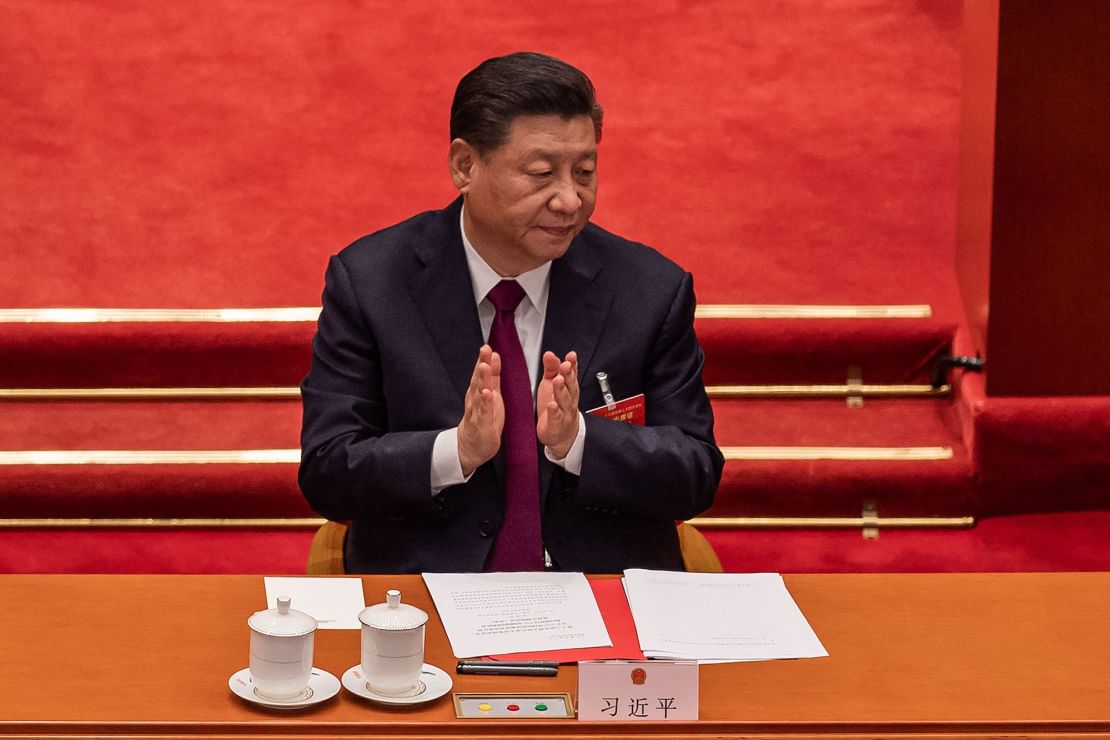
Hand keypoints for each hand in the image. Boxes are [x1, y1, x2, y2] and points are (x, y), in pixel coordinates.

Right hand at [457, 345, 503, 475]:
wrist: (471, 446)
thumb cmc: (483, 418)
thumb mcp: (490, 394)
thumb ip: (492, 376)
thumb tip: (494, 355)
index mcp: (478, 392)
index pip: (480, 373)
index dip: (484, 360)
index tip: (487, 346)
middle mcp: (474, 400)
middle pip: (478, 380)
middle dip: (482, 364)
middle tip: (485, 350)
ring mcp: (477, 412)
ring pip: (479, 394)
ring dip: (482, 380)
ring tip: (485, 367)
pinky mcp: (482, 425)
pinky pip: (484, 412)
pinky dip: (485, 403)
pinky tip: (487, 393)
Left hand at [536, 350, 579, 458]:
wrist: (561, 435)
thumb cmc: (556, 407)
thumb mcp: (551, 384)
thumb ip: (551, 368)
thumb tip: (549, 354)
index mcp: (568, 388)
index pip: (572, 374)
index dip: (572, 364)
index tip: (571, 356)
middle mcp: (569, 399)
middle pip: (570, 385)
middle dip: (568, 375)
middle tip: (565, 366)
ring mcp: (564, 412)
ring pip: (565, 400)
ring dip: (561, 389)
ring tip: (557, 380)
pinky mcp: (556, 424)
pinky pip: (556, 417)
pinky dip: (555, 411)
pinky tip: (552, 405)